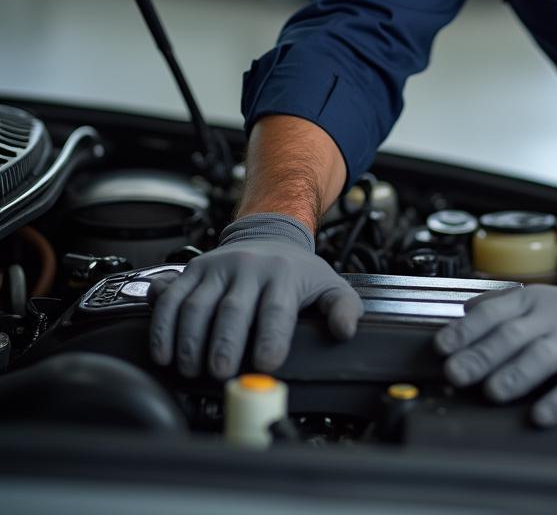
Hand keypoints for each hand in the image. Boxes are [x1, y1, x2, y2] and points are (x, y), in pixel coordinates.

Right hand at [148, 212, 363, 378]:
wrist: (270, 234)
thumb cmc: (297, 271)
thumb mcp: (328, 284)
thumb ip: (343, 308)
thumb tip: (345, 330)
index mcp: (284, 275)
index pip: (277, 309)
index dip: (271, 337)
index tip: (267, 362)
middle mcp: (249, 268)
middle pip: (233, 309)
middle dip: (225, 343)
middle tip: (221, 371)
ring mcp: (218, 268)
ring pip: (197, 304)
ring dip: (190, 340)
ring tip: (192, 368)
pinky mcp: (194, 270)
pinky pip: (172, 298)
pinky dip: (163, 325)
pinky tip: (164, 352)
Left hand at [435, 274, 556, 424]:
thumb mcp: (539, 300)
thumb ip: (502, 305)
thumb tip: (464, 311)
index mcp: (533, 301)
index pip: (494, 312)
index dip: (466, 329)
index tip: (442, 347)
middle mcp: (552, 317)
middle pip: (513, 335)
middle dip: (482, 355)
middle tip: (456, 373)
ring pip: (542, 356)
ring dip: (515, 374)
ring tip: (492, 391)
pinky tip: (540, 414)